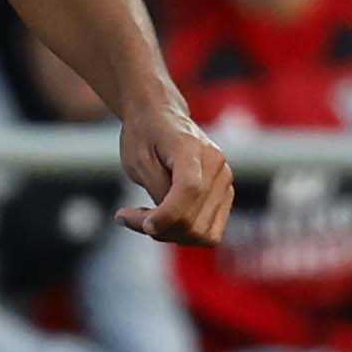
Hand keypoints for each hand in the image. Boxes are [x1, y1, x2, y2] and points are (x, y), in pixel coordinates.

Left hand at [117, 108, 234, 246]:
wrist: (160, 116)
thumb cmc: (144, 135)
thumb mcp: (138, 160)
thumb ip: (156, 189)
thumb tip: (167, 223)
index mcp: (191, 148)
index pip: (189, 188)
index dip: (167, 215)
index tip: (143, 224)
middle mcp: (217, 165)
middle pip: (194, 219)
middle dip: (160, 229)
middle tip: (126, 217)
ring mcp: (225, 181)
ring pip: (203, 232)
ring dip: (170, 235)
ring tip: (143, 218)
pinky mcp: (225, 195)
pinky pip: (208, 232)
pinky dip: (183, 234)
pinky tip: (161, 220)